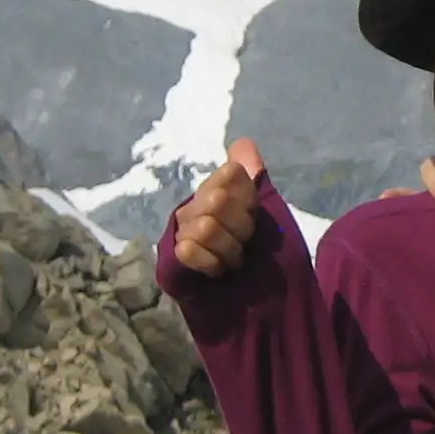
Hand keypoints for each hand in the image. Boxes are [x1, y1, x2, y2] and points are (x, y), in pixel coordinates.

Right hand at [169, 138, 267, 275]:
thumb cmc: (253, 247)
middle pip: (217, 199)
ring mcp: (181, 230)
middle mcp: (193, 205)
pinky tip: (216, 269)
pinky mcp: (173, 257)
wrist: (240, 290)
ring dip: (229, 250)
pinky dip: (210, 264)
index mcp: (215, 189)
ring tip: (232, 259)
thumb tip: (243, 143)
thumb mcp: (261, 209)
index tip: (253, 216)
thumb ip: (252, 175)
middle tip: (244, 242)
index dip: (248, 198)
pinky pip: (188, 250)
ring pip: (206, 227)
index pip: (230, 173)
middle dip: (241, 227)